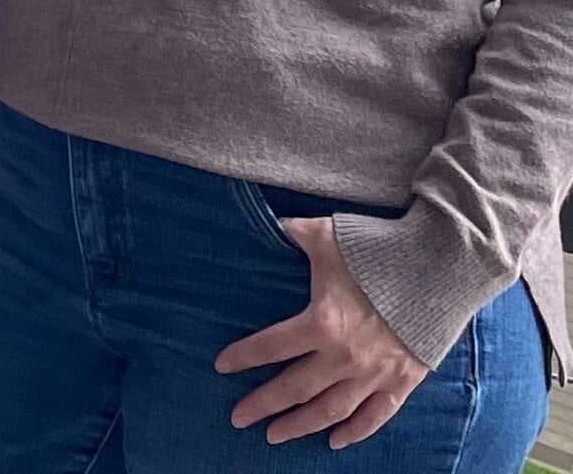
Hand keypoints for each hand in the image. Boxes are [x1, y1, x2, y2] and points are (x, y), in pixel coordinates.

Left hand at [215, 215, 428, 447]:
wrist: (440, 271)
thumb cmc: (377, 251)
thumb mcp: (326, 235)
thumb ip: (292, 232)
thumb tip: (267, 221)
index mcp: (322, 322)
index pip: (271, 346)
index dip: (243, 357)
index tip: (221, 367)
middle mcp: (345, 356)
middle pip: (295, 388)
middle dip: (263, 404)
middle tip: (238, 418)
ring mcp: (375, 374)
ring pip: (330, 411)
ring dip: (300, 425)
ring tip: (274, 435)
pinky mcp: (402, 382)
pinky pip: (375, 417)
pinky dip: (354, 432)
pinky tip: (334, 441)